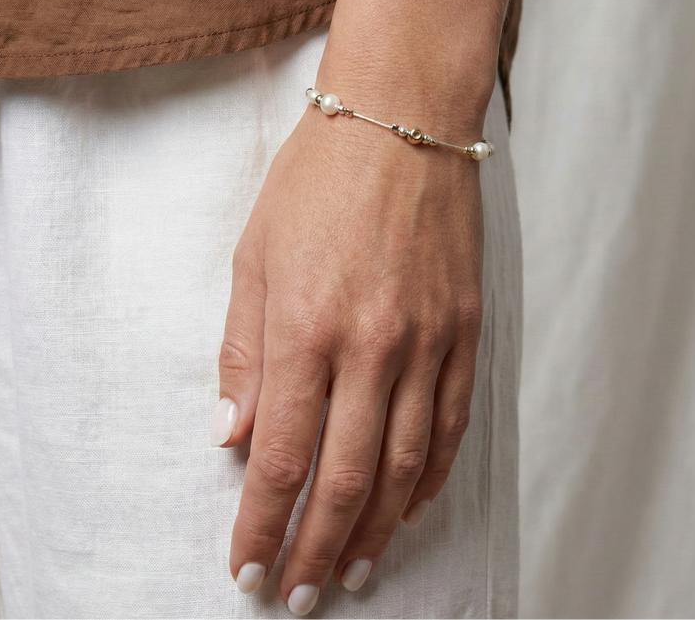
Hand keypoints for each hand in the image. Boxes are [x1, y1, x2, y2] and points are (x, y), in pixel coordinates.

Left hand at [212, 103, 484, 613]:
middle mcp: (370, 346)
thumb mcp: (254, 258)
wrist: (400, 122)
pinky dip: (429, 476)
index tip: (249, 566)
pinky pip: (450, 422)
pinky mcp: (464, 330)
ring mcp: (426, 340)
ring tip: (353, 568)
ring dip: (374, 527)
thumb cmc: (316, 183)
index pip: (279, 455)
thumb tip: (230, 436)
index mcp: (305, 327)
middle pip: (343, 476)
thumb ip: (243, 353)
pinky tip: (408, 506)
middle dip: (316, 546)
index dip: (262, 523)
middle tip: (301, 592)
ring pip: (403, 464)